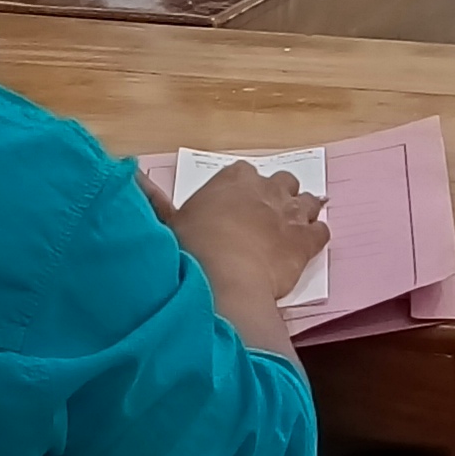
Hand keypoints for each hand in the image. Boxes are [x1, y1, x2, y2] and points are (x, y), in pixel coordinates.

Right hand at [170, 158, 328, 308]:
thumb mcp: (168, 223)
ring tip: (294, 228)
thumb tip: (133, 178)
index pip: (244, 173)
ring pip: (307, 202)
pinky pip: (321, 231)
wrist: (224, 282)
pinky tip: (309, 246)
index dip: (245, 189)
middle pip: (282, 182)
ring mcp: (290, 213)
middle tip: (267, 217)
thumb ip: (155, 200)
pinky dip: (317, 237)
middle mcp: (266, 188)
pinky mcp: (307, 241)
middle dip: (278, 196)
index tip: (239, 203)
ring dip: (302, 213)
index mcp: (234, 179)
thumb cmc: (192, 250)